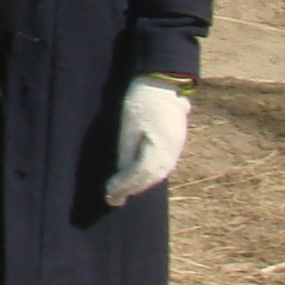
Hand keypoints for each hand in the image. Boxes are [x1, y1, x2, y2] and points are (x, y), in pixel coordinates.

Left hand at [103, 77, 190, 204]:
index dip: (123, 184)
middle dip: (130, 189)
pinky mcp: (175, 145)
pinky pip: (162, 167)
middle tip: (111, 199)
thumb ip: (126, 150)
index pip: (139, 173)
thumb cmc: (142, 101)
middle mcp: (171, 153)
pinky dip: (149, 177)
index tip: (108, 191)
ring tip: (122, 193)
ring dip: (140, 185)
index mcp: (159, 147)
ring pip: (157, 175)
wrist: (164, 84)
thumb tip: (122, 171)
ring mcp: (176, 150)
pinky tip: (138, 180)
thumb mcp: (128, 125)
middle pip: (150, 178)